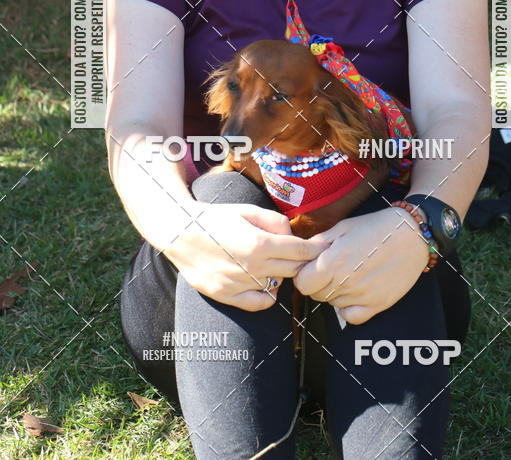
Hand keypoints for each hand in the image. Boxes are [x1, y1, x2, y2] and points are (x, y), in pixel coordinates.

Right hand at [163, 202, 326, 310]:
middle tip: (305, 256)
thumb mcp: (248, 211)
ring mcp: (238, 284)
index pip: (300, 251)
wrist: (181, 233)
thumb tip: (292, 235)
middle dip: (303, 262)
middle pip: (293, 270)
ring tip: (279, 264)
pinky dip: (268, 295)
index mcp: (259, 243)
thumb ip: (275, 222)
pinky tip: (265, 281)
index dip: (316, 250)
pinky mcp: (226, 295)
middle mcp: (251, 267)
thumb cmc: (216, 218)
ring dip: (283, 276)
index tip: (325, 248)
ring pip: (278, 286)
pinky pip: (259, 303)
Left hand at [292, 207, 430, 324]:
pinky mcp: (377, 305)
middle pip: (316, 295)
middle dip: (317, 283)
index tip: (312, 267)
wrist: (411, 235)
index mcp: (333, 261)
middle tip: (331, 269)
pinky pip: (351, 318)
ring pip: (332, 304)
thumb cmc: (375, 227)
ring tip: (348, 274)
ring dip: (334, 292)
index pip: (302, 283)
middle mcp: (345, 282)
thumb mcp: (343, 227)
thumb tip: (300, 253)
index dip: (304, 275)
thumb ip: (319, 242)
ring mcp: (361, 296)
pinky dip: (348, 309)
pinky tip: (355, 293)